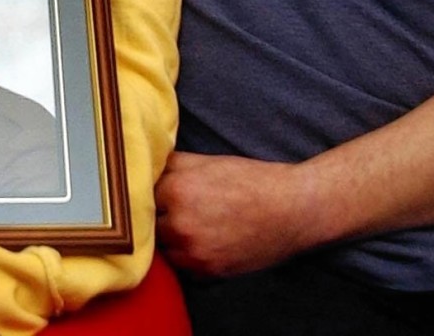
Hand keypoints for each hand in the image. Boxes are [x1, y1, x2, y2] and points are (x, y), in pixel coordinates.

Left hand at [155, 151, 318, 277]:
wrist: (290, 210)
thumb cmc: (250, 180)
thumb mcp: (207, 161)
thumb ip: (171, 164)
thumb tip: (145, 166)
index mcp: (177, 190)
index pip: (143, 194)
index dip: (153, 193)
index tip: (161, 193)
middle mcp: (180, 224)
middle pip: (150, 223)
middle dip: (161, 216)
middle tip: (178, 210)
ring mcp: (193, 251)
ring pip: (163, 247)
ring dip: (171, 240)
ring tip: (193, 226)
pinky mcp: (207, 271)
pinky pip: (182, 266)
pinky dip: (188, 257)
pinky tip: (204, 242)